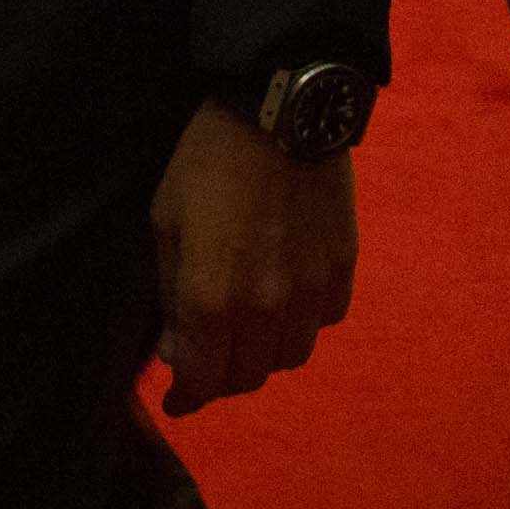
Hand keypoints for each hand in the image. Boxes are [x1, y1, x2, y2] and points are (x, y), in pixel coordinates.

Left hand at [147, 102, 354, 413]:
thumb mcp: (167, 219)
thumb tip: (180, 347)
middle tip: (207, 355)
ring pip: (289, 357)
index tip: (177, 400)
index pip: (203, 381)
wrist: (282, 108)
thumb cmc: (210, 158)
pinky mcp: (342, 268)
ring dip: (264, 353)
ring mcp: (310, 290)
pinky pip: (324, 321)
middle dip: (221, 375)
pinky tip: (287, 297)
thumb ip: (170, 292)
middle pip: (247, 377)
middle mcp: (265, 307)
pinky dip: (302, 322)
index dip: (187, 398)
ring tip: (248, 327)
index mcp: (212, 297)